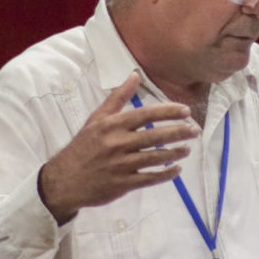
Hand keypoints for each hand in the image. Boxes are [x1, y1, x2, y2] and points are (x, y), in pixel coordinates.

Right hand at [39, 72, 199, 223]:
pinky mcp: (122, 184)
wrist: (63, 180)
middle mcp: (117, 144)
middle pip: (155, 136)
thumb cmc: (84, 146)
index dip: (168, 112)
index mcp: (112, 126)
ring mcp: (120, 165)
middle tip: (195, 130)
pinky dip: (165, 174)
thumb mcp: (97, 118)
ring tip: (188, 149)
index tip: (186, 111)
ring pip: (155, 158)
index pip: (145, 114)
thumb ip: (118, 97)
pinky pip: (149, 178)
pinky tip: (177, 170)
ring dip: (175, 153)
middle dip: (179, 132)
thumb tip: (134, 74)